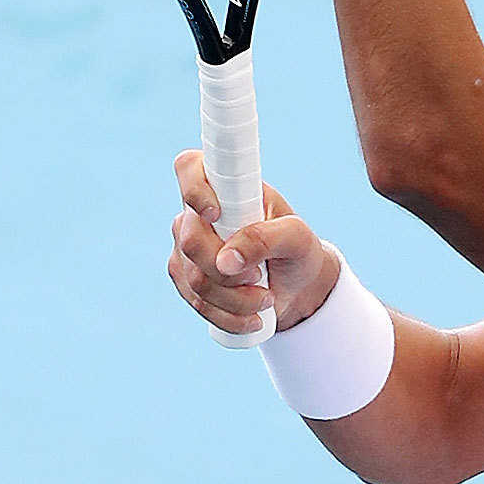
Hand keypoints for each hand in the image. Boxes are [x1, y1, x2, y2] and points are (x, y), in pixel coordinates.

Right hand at [169, 150, 339, 333]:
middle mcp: (198, 214)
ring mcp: (186, 247)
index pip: (189, 167)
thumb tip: (227, 260)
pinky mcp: (186, 278)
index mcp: (227, 188)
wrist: (296, 287)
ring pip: (194, 279)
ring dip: (235, 298)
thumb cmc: (298, 250)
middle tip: (260, 277)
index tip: (215, 213)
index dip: (194, 188)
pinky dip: (227, 314)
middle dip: (228, 271)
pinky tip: (252, 317)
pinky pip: (195, 301)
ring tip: (265, 299)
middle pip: (190, 241)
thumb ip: (267, 238)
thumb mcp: (297, 238)